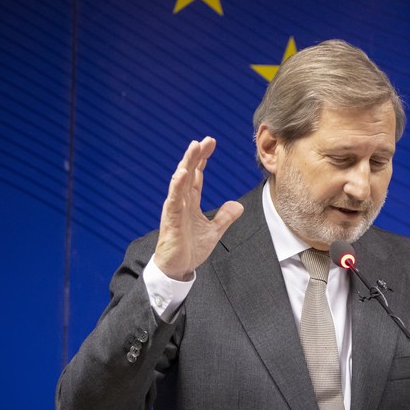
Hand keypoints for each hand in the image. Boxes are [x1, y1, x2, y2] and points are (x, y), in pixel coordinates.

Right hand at [153, 137, 243, 280]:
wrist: (178, 268)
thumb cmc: (190, 249)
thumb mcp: (214, 231)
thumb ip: (225, 217)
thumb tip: (238, 205)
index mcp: (191, 202)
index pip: (197, 175)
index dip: (203, 159)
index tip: (211, 143)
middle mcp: (182, 201)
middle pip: (188, 172)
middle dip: (196, 155)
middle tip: (204, 140)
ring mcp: (175, 208)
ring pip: (180, 181)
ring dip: (187, 163)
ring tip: (194, 147)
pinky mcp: (171, 219)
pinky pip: (174, 199)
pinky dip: (177, 185)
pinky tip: (182, 173)